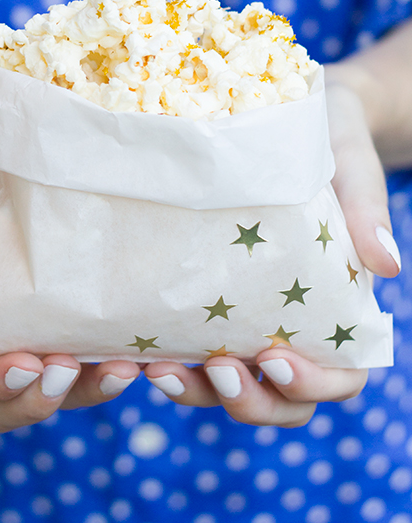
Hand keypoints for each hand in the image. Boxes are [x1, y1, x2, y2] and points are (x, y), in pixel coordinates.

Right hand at [0, 153, 140, 432]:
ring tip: (122, 368)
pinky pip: (96, 367)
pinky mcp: (81, 332)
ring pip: (58, 396)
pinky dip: (118, 368)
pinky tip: (151, 353)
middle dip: (35, 402)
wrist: (18, 179)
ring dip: (89, 391)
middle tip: (66, 371)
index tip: (23, 364)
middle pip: (5, 404)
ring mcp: (42, 343)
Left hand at [141, 72, 400, 425]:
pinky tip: (139, 351)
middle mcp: (295, 324)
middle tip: (218, 370)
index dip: (313, 384)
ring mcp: (250, 319)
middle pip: (283, 400)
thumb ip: (366, 211)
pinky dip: (172, 360)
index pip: (341, 374)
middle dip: (250, 401)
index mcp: (340, 308)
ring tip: (163, 370)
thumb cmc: (333, 146)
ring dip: (200, 392)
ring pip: (233, 387)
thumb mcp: (352, 169)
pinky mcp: (211, 301)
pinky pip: (193, 348)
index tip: (275, 357)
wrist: (298, 123)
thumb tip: (388, 264)